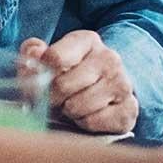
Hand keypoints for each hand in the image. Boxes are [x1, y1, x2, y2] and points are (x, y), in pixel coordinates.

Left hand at [19, 30, 137, 133]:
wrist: (108, 88)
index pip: (54, 58)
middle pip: (62, 85)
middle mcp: (109, 58)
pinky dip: (83, 123)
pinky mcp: (129, 109)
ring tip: (71, 105)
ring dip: (67, 111)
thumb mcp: (49, 57)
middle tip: (54, 99)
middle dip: (52, 97)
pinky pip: (91, 122)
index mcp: (87, 40)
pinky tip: (86, 114)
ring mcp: (122, 84)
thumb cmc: (71, 73)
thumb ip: (34, 52)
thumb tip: (34, 53)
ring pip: (76, 106)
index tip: (39, 83)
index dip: (39, 76)